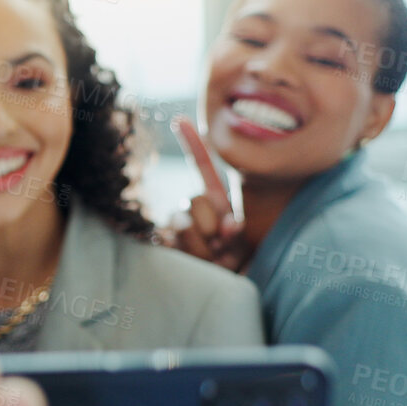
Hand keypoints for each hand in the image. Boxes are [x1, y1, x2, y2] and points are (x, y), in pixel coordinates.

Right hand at [162, 116, 248, 271]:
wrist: (223, 286)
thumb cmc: (237, 261)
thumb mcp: (241, 242)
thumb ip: (231, 228)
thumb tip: (222, 223)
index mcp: (216, 200)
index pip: (204, 167)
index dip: (192, 144)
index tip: (179, 120)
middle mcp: (193, 209)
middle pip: (195, 200)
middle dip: (211, 225)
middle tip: (222, 246)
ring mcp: (177, 225)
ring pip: (182, 222)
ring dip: (202, 246)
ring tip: (212, 259)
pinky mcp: (165, 242)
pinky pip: (170, 239)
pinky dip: (188, 253)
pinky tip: (195, 262)